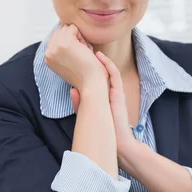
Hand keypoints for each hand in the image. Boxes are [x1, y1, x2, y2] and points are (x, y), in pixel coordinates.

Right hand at [44, 24, 106, 89]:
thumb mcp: (68, 61)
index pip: (55, 37)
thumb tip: (65, 29)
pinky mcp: (65, 43)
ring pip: (66, 28)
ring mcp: (55, 47)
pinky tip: (85, 50)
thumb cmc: (85, 74)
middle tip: (80, 54)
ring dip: (78, 37)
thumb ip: (62, 49)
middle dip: (73, 37)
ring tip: (82, 52)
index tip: (76, 56)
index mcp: (48, 58)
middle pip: (60, 31)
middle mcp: (49, 53)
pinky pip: (73, 27)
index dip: (69, 42)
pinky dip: (82, 37)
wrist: (92, 83)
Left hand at [71, 51, 138, 170]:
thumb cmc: (103, 130)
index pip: (94, 78)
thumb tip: (72, 91)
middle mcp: (109, 92)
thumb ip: (80, 103)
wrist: (117, 142)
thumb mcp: (87, 114)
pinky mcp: (119, 93)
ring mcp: (115, 92)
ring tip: (91, 49)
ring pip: (108, 70)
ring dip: (101, 59)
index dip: (87, 68)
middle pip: (101, 72)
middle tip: (84, 50)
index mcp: (101, 97)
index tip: (78, 59)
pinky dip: (107, 65)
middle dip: (93, 60)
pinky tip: (99, 57)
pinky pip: (114, 75)